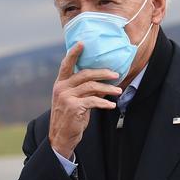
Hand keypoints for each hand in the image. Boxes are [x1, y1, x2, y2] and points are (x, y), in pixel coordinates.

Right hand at [48, 42, 122, 157]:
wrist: (61, 137)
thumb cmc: (70, 118)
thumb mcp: (75, 101)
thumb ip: (85, 90)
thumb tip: (103, 83)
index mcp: (60, 84)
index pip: (66, 65)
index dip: (74, 53)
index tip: (82, 43)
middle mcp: (61, 88)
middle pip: (85, 74)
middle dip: (102, 73)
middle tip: (116, 74)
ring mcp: (67, 97)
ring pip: (92, 87)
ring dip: (108, 88)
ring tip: (118, 90)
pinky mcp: (74, 108)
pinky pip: (94, 101)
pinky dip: (105, 102)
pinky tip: (112, 105)